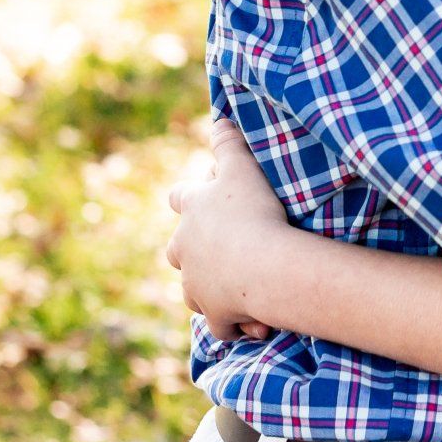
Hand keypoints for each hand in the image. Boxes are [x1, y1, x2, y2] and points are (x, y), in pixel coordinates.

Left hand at [165, 118, 290, 342]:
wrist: (264, 265)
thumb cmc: (253, 211)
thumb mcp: (242, 167)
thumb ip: (229, 143)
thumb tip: (219, 117)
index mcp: (192, 213)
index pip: (179, 198)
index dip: (188, 197)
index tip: (197, 199)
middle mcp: (185, 251)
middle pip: (177, 251)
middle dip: (193, 253)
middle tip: (222, 250)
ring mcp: (197, 285)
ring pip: (194, 291)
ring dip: (213, 290)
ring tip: (242, 290)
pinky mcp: (215, 314)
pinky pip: (221, 324)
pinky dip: (235, 323)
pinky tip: (253, 322)